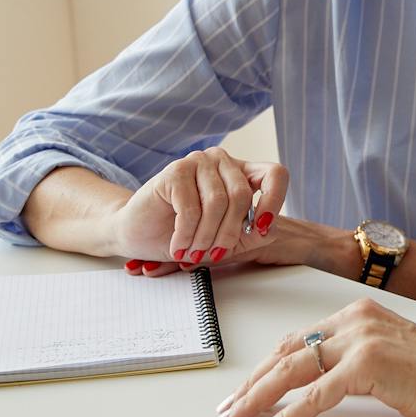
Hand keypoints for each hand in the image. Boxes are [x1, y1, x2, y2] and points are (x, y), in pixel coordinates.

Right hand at [115, 148, 287, 274]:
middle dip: (228, 234)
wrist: (140, 234)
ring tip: (193, 253)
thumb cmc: (186, 235)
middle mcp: (222, 161)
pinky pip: (191, 209)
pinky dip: (186, 235)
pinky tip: (179, 246)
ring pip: (217, 203)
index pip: (275, 174)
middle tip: (214, 255)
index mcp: (241, 173)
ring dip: (206, 237)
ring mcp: (198, 161)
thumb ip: (253, 235)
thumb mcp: (228, 241)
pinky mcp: (175, 171)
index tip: (261, 227)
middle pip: (242, 195)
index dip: (275, 200)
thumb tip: (268, 228)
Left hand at [211, 295, 415, 416]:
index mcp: (356, 315)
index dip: (264, 371)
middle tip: (225, 414)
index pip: (295, 343)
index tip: (242, 395)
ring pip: (290, 372)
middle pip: (284, 355)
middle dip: (249, 388)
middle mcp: (353, 321)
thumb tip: (318, 388)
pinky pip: (314, 397)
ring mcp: (360, 340)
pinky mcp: (368, 366)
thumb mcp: (389, 361)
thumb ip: (354, 365)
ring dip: (254, 402)